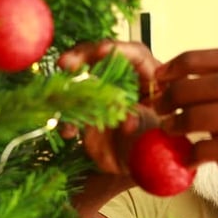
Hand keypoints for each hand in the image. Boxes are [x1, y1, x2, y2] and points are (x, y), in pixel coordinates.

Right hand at [58, 40, 160, 173]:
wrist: (144, 167)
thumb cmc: (158, 144)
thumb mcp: (156, 131)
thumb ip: (144, 122)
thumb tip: (128, 119)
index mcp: (150, 77)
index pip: (136, 55)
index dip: (120, 50)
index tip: (103, 51)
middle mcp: (125, 79)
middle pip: (102, 57)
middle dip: (83, 56)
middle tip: (67, 64)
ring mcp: (103, 93)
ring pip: (81, 77)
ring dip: (68, 83)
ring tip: (59, 94)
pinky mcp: (87, 112)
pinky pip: (72, 109)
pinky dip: (67, 119)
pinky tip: (69, 132)